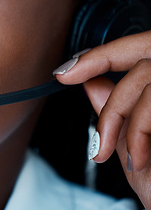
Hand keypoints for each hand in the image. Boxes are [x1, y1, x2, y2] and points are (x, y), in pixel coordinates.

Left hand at [54, 30, 150, 209]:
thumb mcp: (131, 141)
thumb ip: (115, 108)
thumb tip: (89, 81)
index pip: (136, 49)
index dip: (100, 54)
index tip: (66, 71)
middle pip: (140, 61)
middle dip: (104, 80)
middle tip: (83, 106)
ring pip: (142, 79)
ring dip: (117, 118)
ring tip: (115, 153)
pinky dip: (138, 133)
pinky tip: (140, 159)